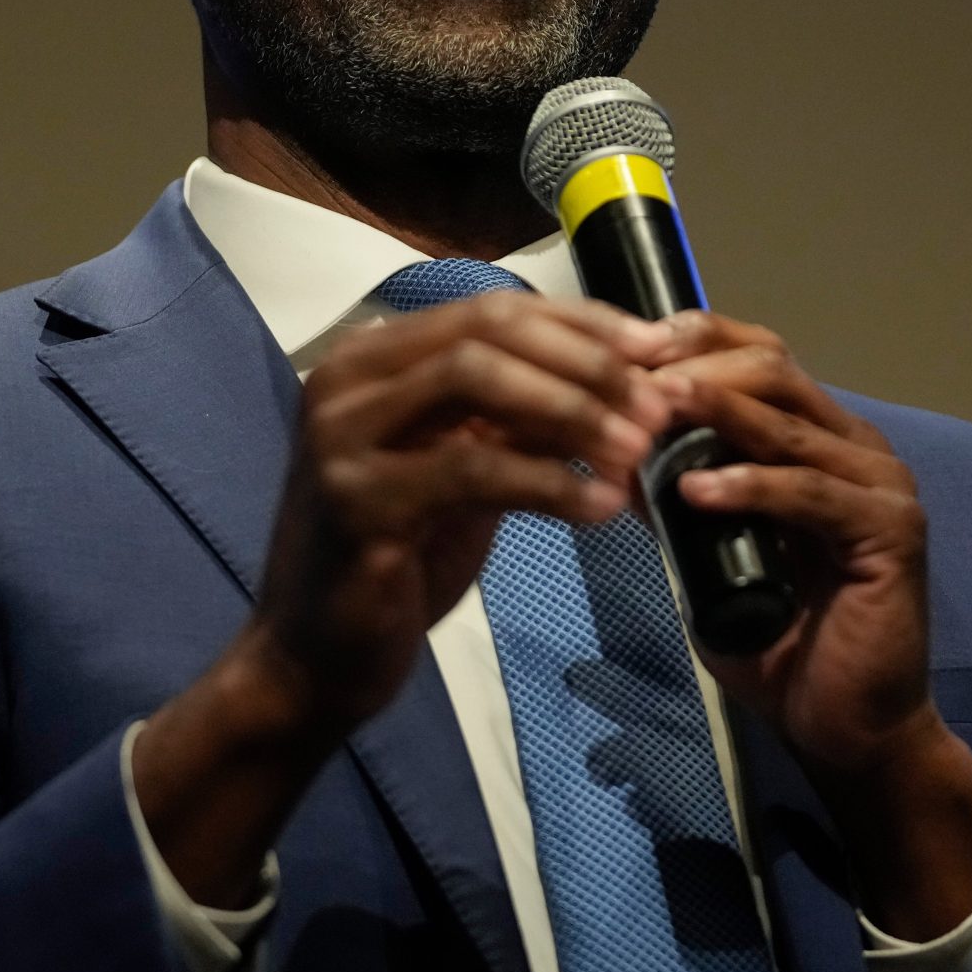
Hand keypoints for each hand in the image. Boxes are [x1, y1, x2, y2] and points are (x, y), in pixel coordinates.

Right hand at [134, 290, 669, 904]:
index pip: (493, 309)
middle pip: (489, 331)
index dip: (584, 324)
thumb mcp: (464, 471)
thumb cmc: (397, 563)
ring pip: (478, 381)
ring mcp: (342, 435)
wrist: (314, 662)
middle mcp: (346, 379)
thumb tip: (626, 377)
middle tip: (657, 407)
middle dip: (587, 363)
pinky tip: (601, 508)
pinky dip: (549, 482)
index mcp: (371, 358)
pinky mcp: (358, 498)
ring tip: (637, 452)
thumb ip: (519, 419)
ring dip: (574, 411)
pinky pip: (473, 468)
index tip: (657, 350)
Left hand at [647, 310, 971, 938]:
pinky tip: (695, 489)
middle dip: (697, 363)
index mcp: (820, 443)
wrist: (848, 730)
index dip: (694, 341)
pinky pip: (810, 493)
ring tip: (653, 405)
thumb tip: (616, 458)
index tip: (623, 348)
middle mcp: (856, 449)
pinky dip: (750, 485)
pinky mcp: (889, 533)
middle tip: (631, 373)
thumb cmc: (785, 647)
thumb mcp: (712, 561)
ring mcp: (879, 486)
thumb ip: (680, 507)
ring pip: (791, 419)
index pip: (759, 357)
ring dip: (715, 408)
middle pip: (774, 368)